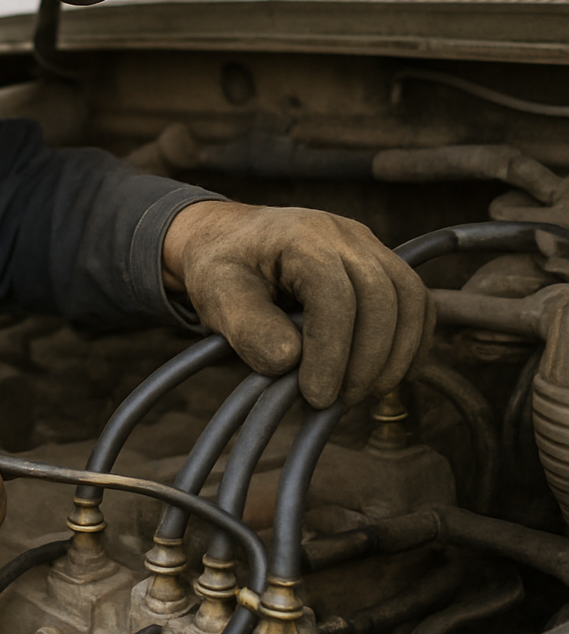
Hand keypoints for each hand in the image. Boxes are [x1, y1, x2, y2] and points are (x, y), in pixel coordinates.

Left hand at [162, 201, 433, 407]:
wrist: (228, 241)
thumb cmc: (221, 269)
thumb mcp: (216, 295)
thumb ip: (247, 328)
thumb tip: (290, 360)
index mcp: (299, 236)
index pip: (334, 293)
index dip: (331, 351)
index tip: (316, 395)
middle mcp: (342, 233)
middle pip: (382, 295)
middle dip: (367, 359)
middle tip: (339, 400)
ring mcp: (367, 246)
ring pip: (410, 298)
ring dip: (395, 355)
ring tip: (360, 393)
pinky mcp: (380, 264)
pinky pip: (417, 302)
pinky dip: (411, 343)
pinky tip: (384, 376)